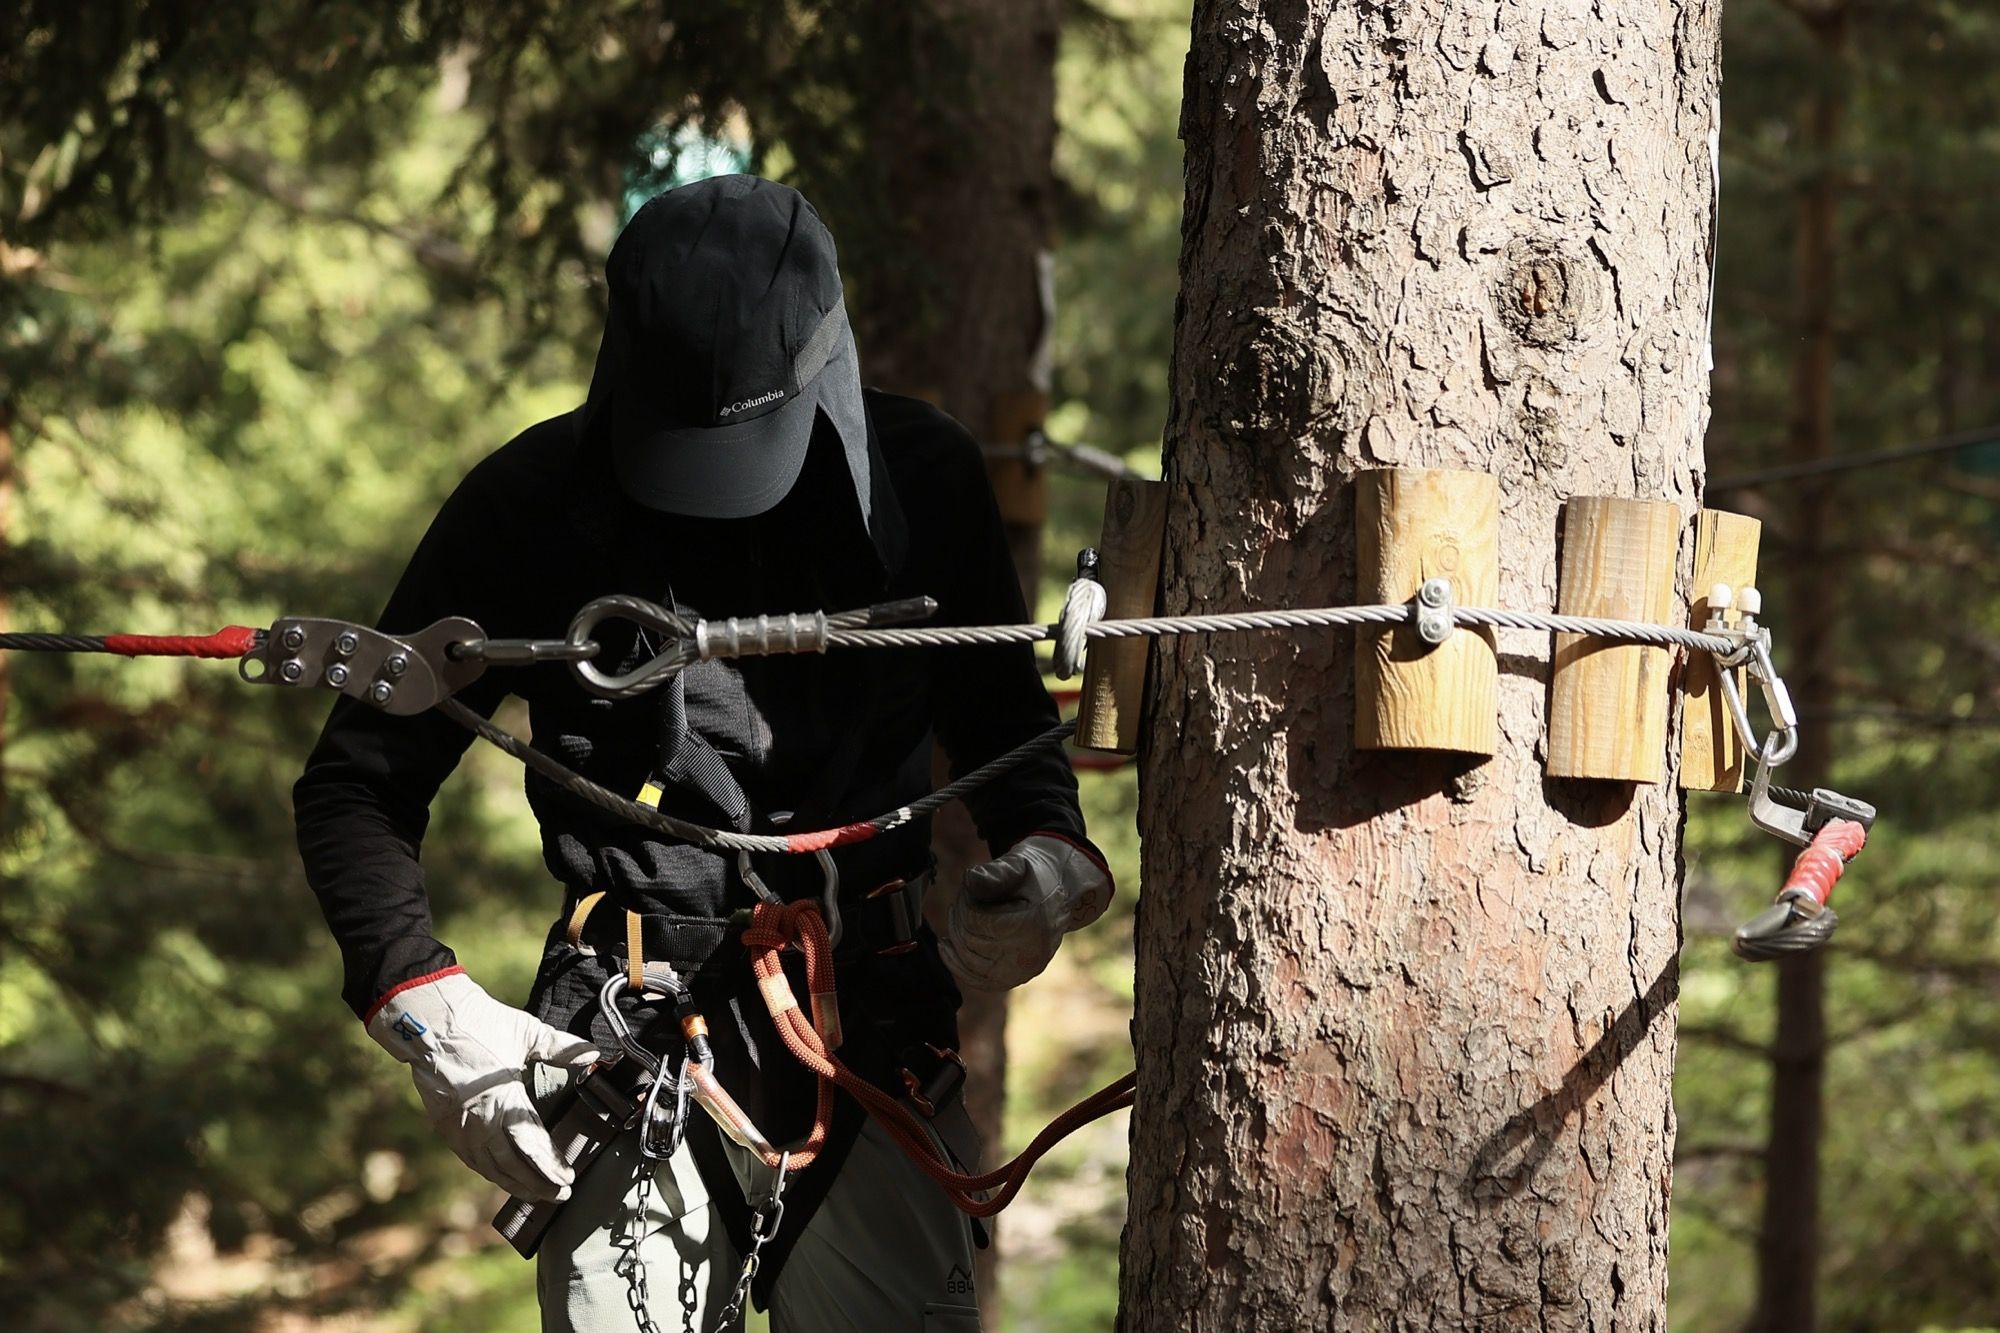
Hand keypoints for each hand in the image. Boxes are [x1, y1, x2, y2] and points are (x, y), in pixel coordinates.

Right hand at [367, 971, 599, 1201]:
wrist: (428, 1021)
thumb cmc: (479, 1024)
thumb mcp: (526, 1031)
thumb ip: (561, 1047)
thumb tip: (593, 1054)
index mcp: (502, 1099)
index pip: (531, 1145)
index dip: (550, 1166)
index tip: (568, 1178)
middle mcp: (479, 1121)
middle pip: (512, 1165)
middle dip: (538, 1184)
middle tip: (560, 1194)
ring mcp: (460, 1127)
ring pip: (490, 1168)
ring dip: (514, 1184)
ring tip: (536, 1194)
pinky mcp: (446, 1126)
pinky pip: (471, 1159)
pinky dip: (490, 1172)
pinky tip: (503, 1177)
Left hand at [940, 835, 1112, 992]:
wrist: (1055, 895)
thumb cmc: (1032, 875)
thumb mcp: (1018, 864)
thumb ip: (997, 871)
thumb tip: (971, 880)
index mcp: (1034, 923)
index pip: (976, 921)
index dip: (965, 900)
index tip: (969, 885)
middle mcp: (1030, 955)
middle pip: (970, 942)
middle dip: (959, 916)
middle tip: (965, 897)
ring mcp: (1022, 972)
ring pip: (968, 960)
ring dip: (956, 935)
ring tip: (962, 914)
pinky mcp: (1014, 980)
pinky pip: (976, 980)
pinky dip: (956, 964)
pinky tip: (947, 946)